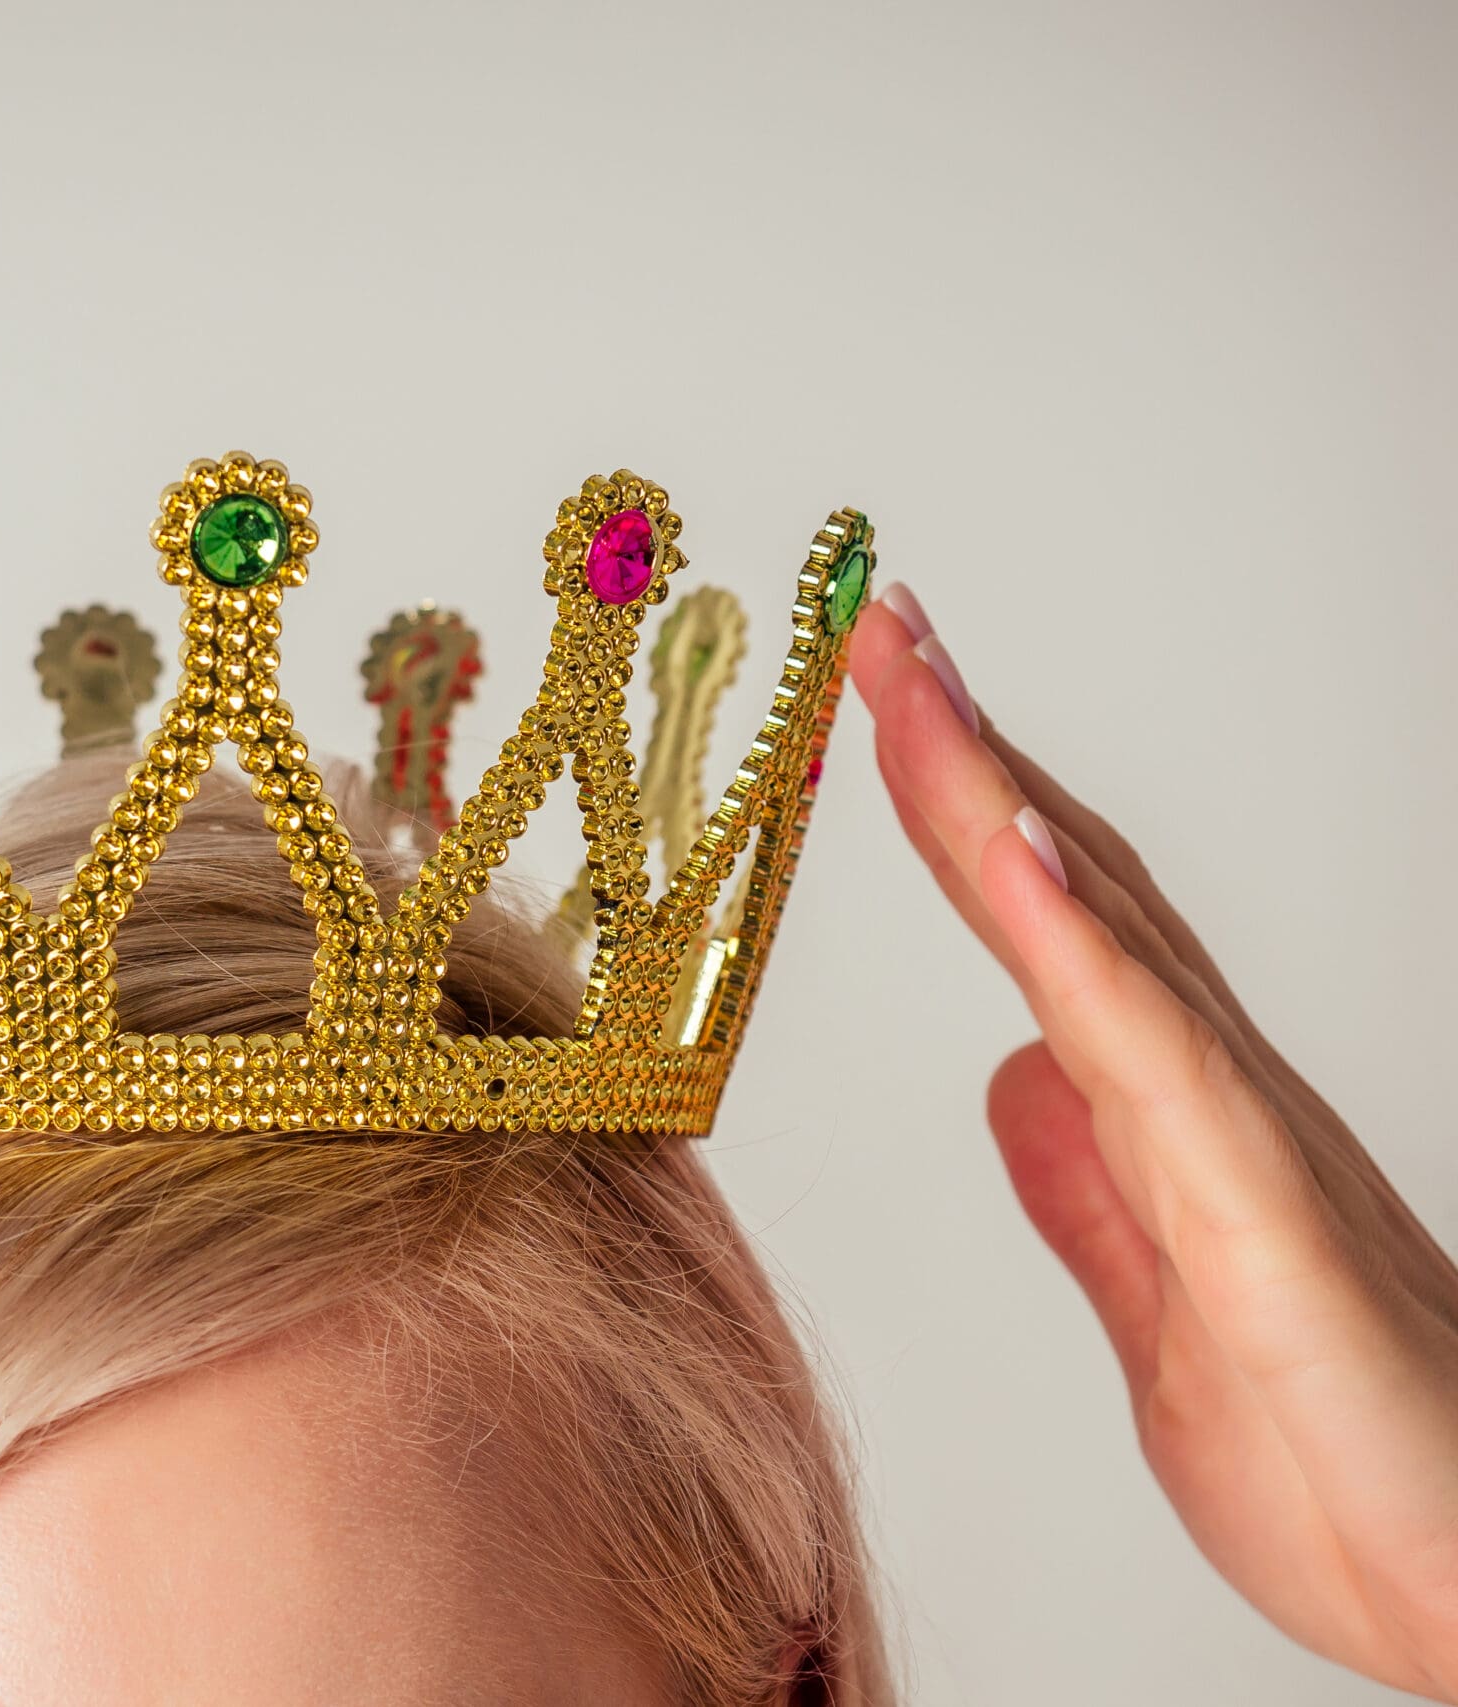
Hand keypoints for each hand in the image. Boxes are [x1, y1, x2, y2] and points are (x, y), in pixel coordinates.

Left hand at [852, 585, 1457, 1699]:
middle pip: (1066, 884)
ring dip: (995, 798)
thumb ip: (1092, 1196)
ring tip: (915, 681)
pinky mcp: (1260, 1218)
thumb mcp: (1161, 1317)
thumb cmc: (1346, 1467)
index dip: (963, 810)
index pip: (1046, 926)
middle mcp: (1207, 1095)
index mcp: (1168, 1116)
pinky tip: (1008, 852)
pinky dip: (1071, 943)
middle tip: (879, 626)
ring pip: (1096, 930)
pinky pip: (1149, 1053)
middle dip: (963, 751)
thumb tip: (1020, 1087)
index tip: (885, 704)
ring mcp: (1236, 1141)